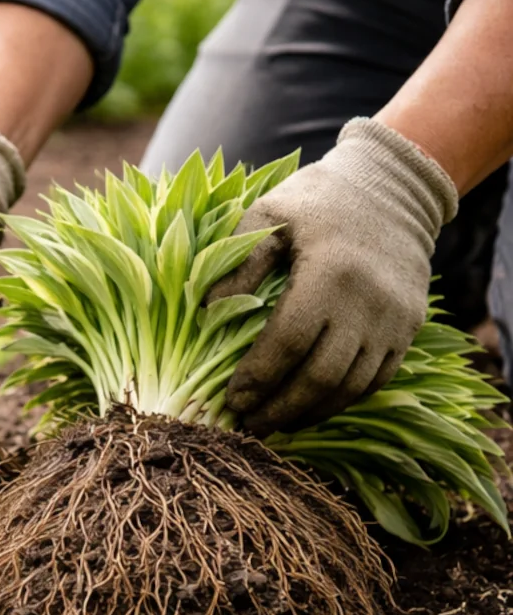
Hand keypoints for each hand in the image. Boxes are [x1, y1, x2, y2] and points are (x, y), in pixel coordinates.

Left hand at [212, 118, 458, 435]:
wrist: (394, 186)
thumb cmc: (317, 200)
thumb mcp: (269, 214)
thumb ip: (237, 262)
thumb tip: (204, 313)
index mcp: (330, 272)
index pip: (288, 342)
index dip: (258, 378)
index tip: (231, 401)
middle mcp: (368, 301)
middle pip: (320, 376)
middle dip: (279, 409)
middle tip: (247, 428)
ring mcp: (394, 318)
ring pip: (350, 387)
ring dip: (309, 414)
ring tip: (274, 426)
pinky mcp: (409, 327)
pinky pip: (375, 380)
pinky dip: (340, 402)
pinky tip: (309, 409)